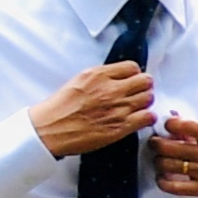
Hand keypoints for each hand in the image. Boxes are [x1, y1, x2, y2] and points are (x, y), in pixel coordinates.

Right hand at [31, 60, 153, 157]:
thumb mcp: (79, 81)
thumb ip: (101, 77)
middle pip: (145, 81)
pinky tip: (139, 119)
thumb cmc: (59, 109)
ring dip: (145, 102)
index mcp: (98, 75)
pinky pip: (148, 117)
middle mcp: (110, 89)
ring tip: (137, 107)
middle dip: (143, 86)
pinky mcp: (121, 126)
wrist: (49, 130)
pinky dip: (147, 118)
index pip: (132, 66)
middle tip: (137, 93)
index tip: (131, 80)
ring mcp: (118, 108)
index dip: (134, 74)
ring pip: (149, 98)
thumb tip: (117, 77)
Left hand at [152, 114, 197, 197]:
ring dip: (159, 160)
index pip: (181, 125)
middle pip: (166, 147)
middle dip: (157, 142)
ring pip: (166, 166)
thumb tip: (184, 117)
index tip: (170, 125)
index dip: (169, 123)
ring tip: (163, 158)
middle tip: (158, 142)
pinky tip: (165, 176)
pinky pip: (173, 187)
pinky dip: (163, 181)